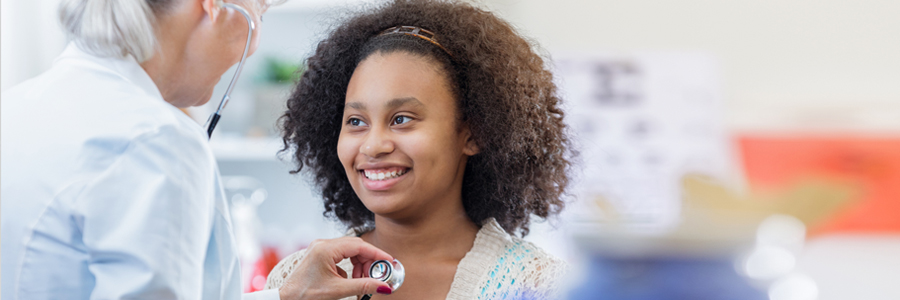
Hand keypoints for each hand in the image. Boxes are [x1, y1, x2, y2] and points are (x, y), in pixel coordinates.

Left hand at [278, 237, 394, 299]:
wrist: (287, 299)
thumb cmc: (305, 294)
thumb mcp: (337, 290)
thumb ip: (362, 286)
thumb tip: (383, 286)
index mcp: (325, 249)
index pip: (359, 246)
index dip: (377, 253)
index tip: (390, 261)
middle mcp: (323, 244)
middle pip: (356, 246)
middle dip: (369, 260)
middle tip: (378, 275)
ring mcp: (320, 248)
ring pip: (350, 250)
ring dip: (360, 264)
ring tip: (363, 280)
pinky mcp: (320, 254)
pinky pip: (342, 255)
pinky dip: (351, 266)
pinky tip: (351, 279)